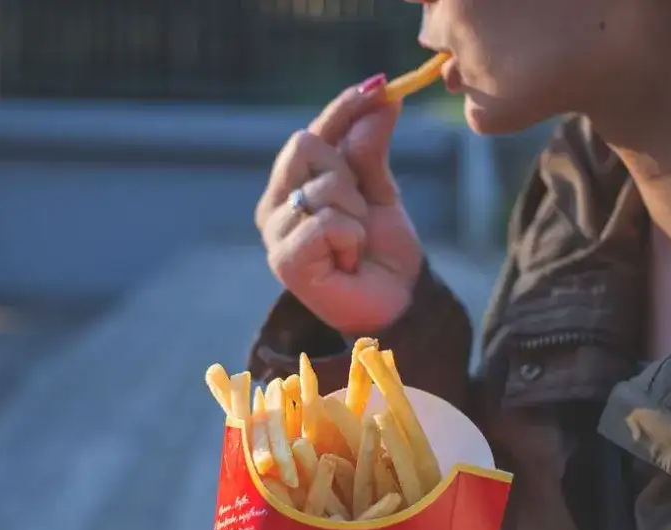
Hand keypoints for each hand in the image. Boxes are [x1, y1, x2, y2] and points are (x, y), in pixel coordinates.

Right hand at [255, 76, 424, 336]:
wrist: (396, 304)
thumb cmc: (382, 253)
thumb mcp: (381, 191)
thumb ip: (371, 148)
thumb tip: (382, 98)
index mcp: (291, 186)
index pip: (311, 132)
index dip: (342, 108)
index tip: (380, 85)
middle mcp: (275, 207)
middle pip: (305, 145)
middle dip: (348, 174)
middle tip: (360, 214)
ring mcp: (275, 234)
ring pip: (323, 186)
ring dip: (356, 215)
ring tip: (355, 246)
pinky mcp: (284, 261)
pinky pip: (326, 222)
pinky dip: (351, 238)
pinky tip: (348, 262)